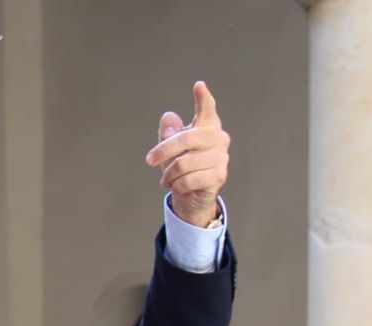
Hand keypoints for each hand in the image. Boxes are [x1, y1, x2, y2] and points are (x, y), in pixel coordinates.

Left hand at [145, 80, 229, 227]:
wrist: (191, 195)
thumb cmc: (181, 166)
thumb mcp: (170, 148)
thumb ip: (169, 132)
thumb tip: (169, 118)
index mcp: (207, 126)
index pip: (207, 109)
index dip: (203, 98)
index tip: (198, 85)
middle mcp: (218, 138)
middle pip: (185, 139)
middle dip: (163, 151)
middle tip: (149, 160)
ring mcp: (221, 157)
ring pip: (184, 163)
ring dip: (169, 174)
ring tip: (167, 178)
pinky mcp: (219, 176)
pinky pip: (188, 180)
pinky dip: (176, 185)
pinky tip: (177, 186)